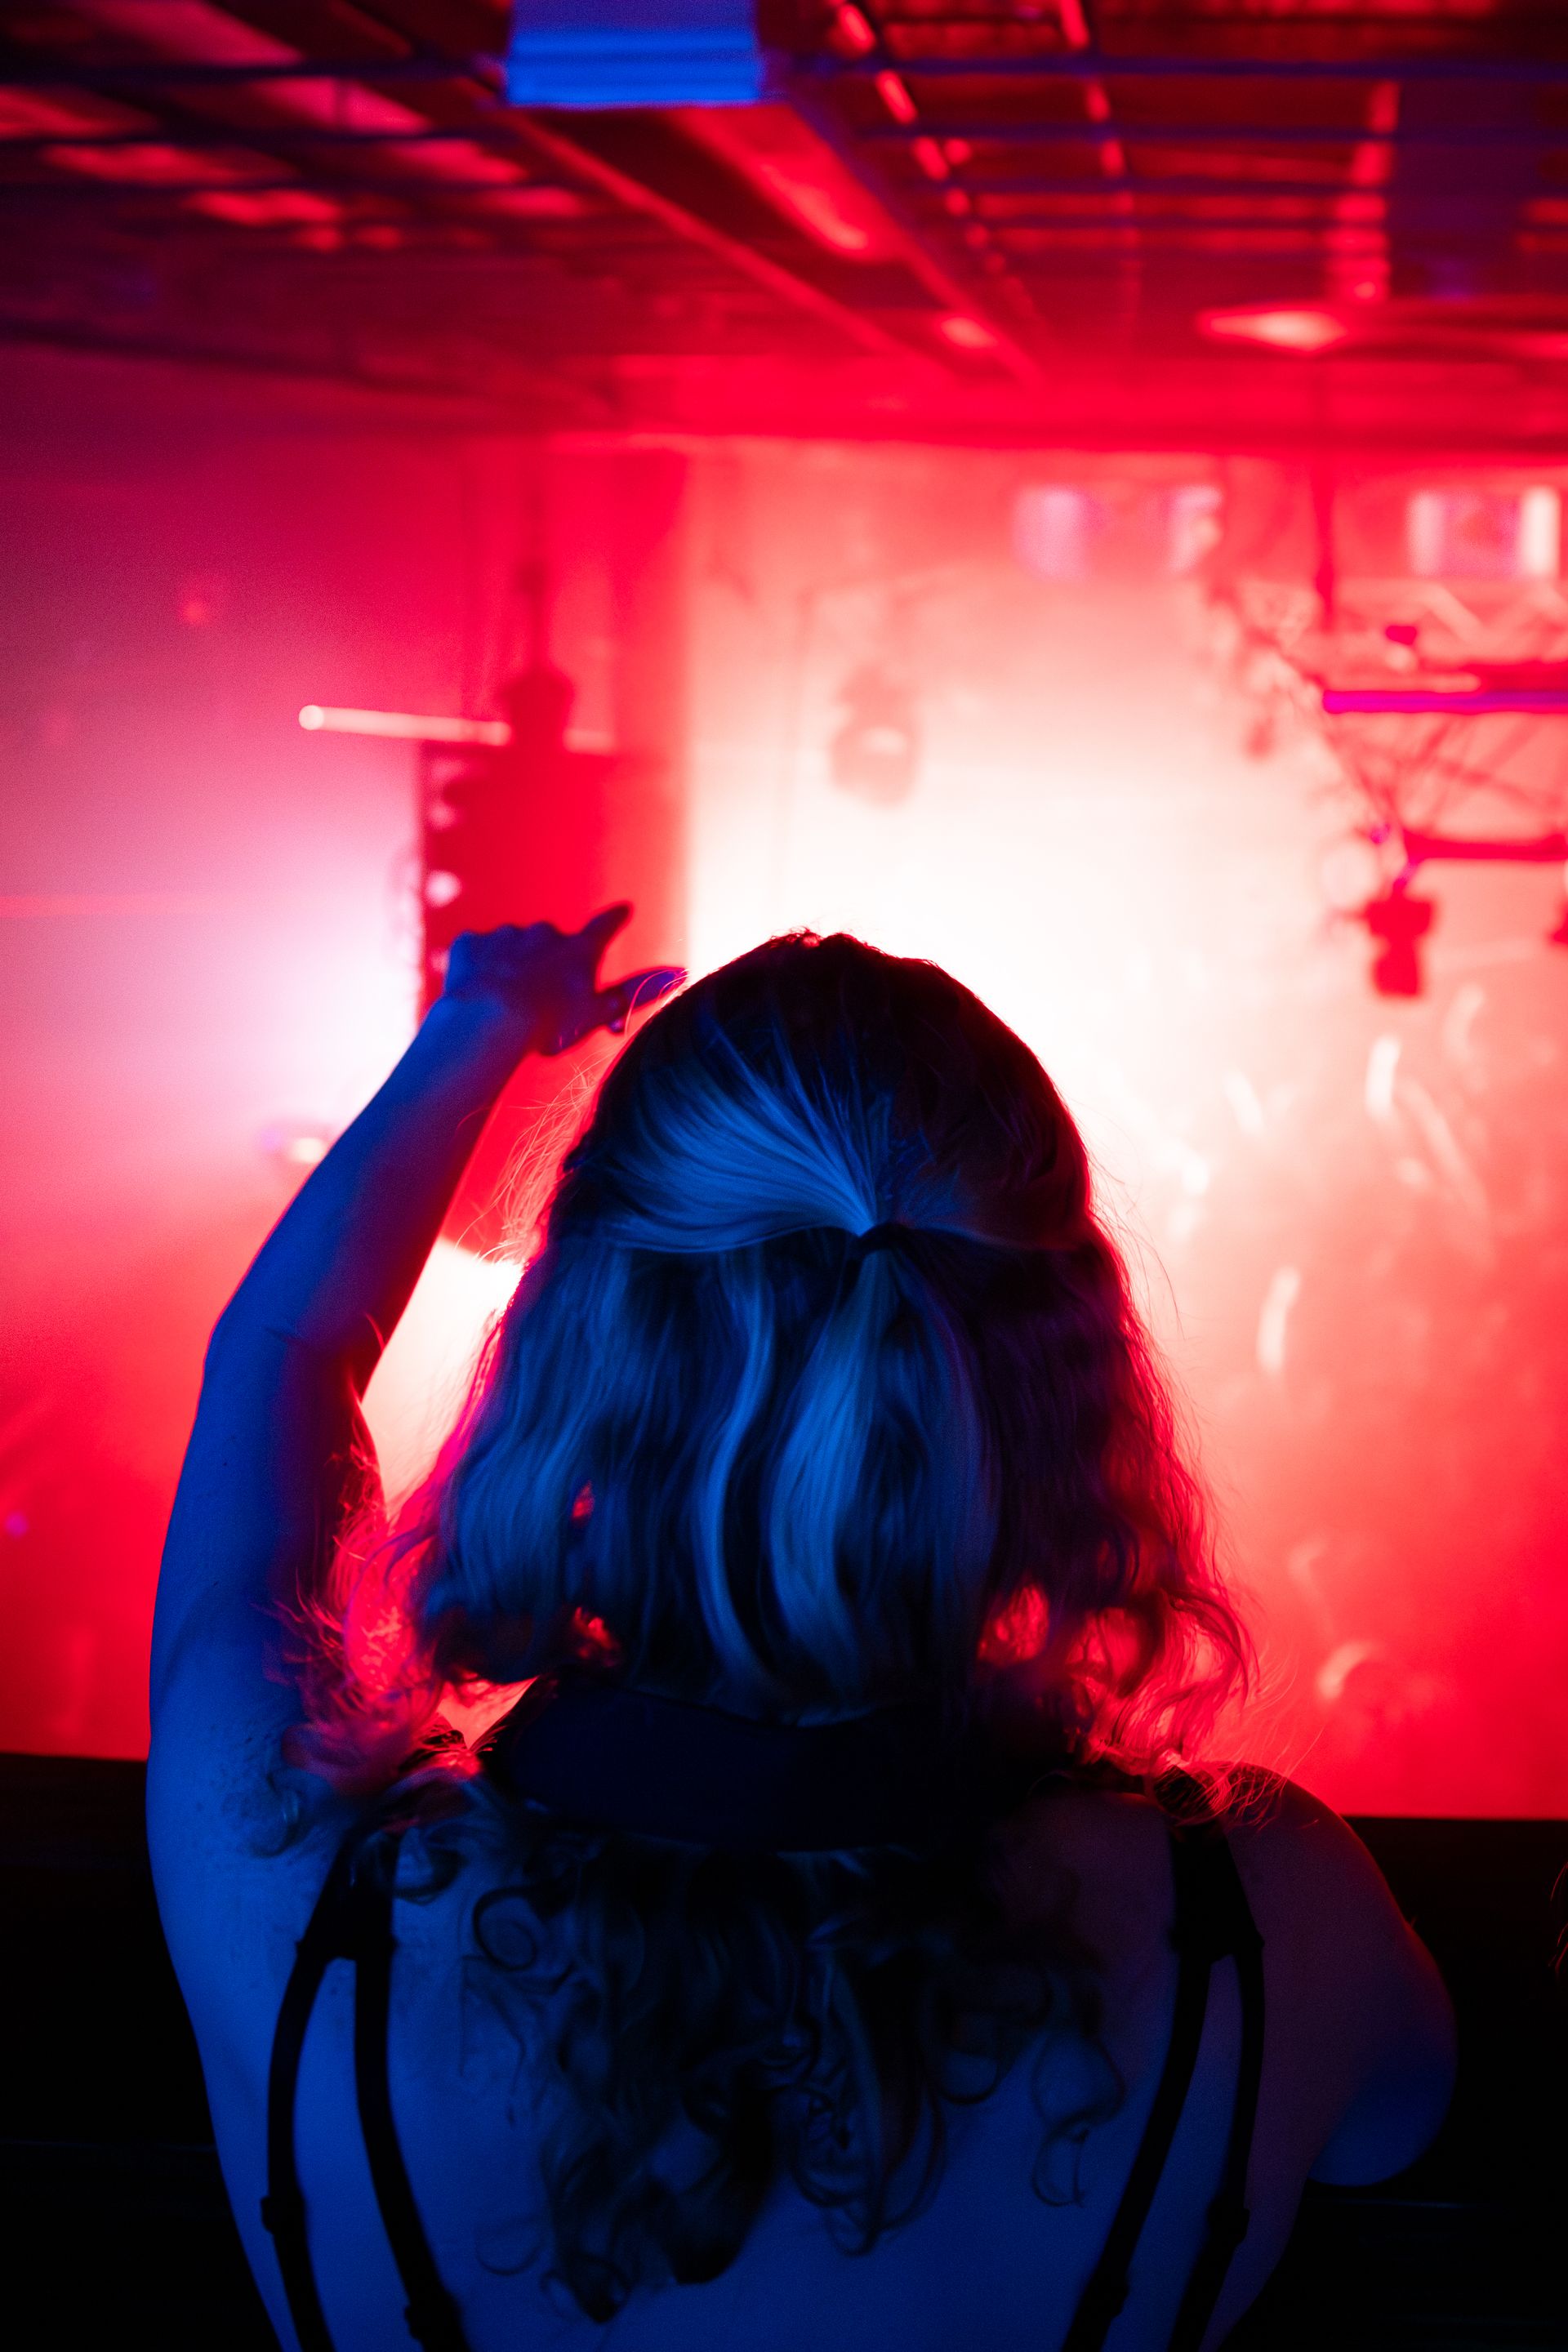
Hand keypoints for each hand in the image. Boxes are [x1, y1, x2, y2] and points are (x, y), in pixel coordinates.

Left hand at [440, 907, 683, 1056]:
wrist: (488, 1019)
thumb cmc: (548, 1024)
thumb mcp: (598, 1013)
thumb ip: (637, 991)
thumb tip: (681, 970)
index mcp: (578, 951)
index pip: (604, 929)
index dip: (614, 920)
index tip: (623, 909)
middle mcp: (545, 933)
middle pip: (552, 944)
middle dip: (547, 964)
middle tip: (539, 1002)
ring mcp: (506, 935)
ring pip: (512, 949)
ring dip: (510, 968)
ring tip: (503, 1006)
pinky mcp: (470, 943)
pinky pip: (477, 953)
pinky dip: (478, 970)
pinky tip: (476, 994)